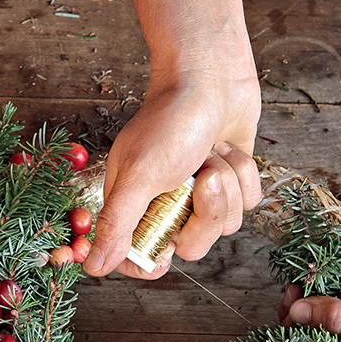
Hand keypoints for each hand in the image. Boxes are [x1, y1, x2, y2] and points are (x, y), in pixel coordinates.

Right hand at [83, 70, 261, 279]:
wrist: (210, 72)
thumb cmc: (170, 118)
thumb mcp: (138, 176)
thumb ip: (116, 224)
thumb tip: (93, 268)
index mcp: (136, 205)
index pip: (140, 256)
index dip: (153, 261)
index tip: (167, 252)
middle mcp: (169, 204)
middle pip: (192, 245)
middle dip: (204, 212)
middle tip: (200, 176)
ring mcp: (202, 193)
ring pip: (226, 224)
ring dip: (226, 184)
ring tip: (211, 152)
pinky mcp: (231, 179)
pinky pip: (248, 201)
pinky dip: (244, 173)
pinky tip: (228, 147)